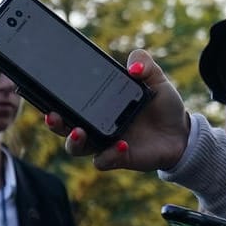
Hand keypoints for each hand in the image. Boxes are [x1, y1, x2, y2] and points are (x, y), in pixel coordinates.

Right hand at [45, 49, 189, 170]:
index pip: (67, 101)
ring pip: (75, 147)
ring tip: (79, 132)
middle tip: (53, 116)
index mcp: (96, 105)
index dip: (51, 98)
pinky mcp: (117, 158)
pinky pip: (103, 161)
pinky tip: (122, 144)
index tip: (43, 90)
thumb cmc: (162, 106)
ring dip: (73, 141)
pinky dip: (109, 154)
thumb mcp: (156, 80)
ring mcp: (103, 143)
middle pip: (62, 126)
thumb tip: (133, 66)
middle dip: (53, 122)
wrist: (182, 133)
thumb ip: (145, 65)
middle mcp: (93, 125)